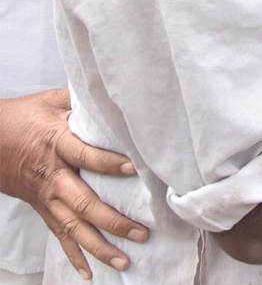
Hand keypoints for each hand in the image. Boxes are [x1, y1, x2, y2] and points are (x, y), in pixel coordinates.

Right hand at [0, 90, 147, 278]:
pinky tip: (89, 272)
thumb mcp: (51, 100)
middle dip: (113, 220)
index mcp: (56, 145)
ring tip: (125, 260)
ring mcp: (46, 197)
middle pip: (83, 203)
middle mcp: (52, 177)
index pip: (85, 156)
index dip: (108, 163)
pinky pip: (58, 235)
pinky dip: (73, 255)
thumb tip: (113, 93)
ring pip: (73, 227)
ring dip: (99, 246)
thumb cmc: (22, 116)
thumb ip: (81, 101)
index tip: (134, 168)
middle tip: (141, 232)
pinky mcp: (41, 208)